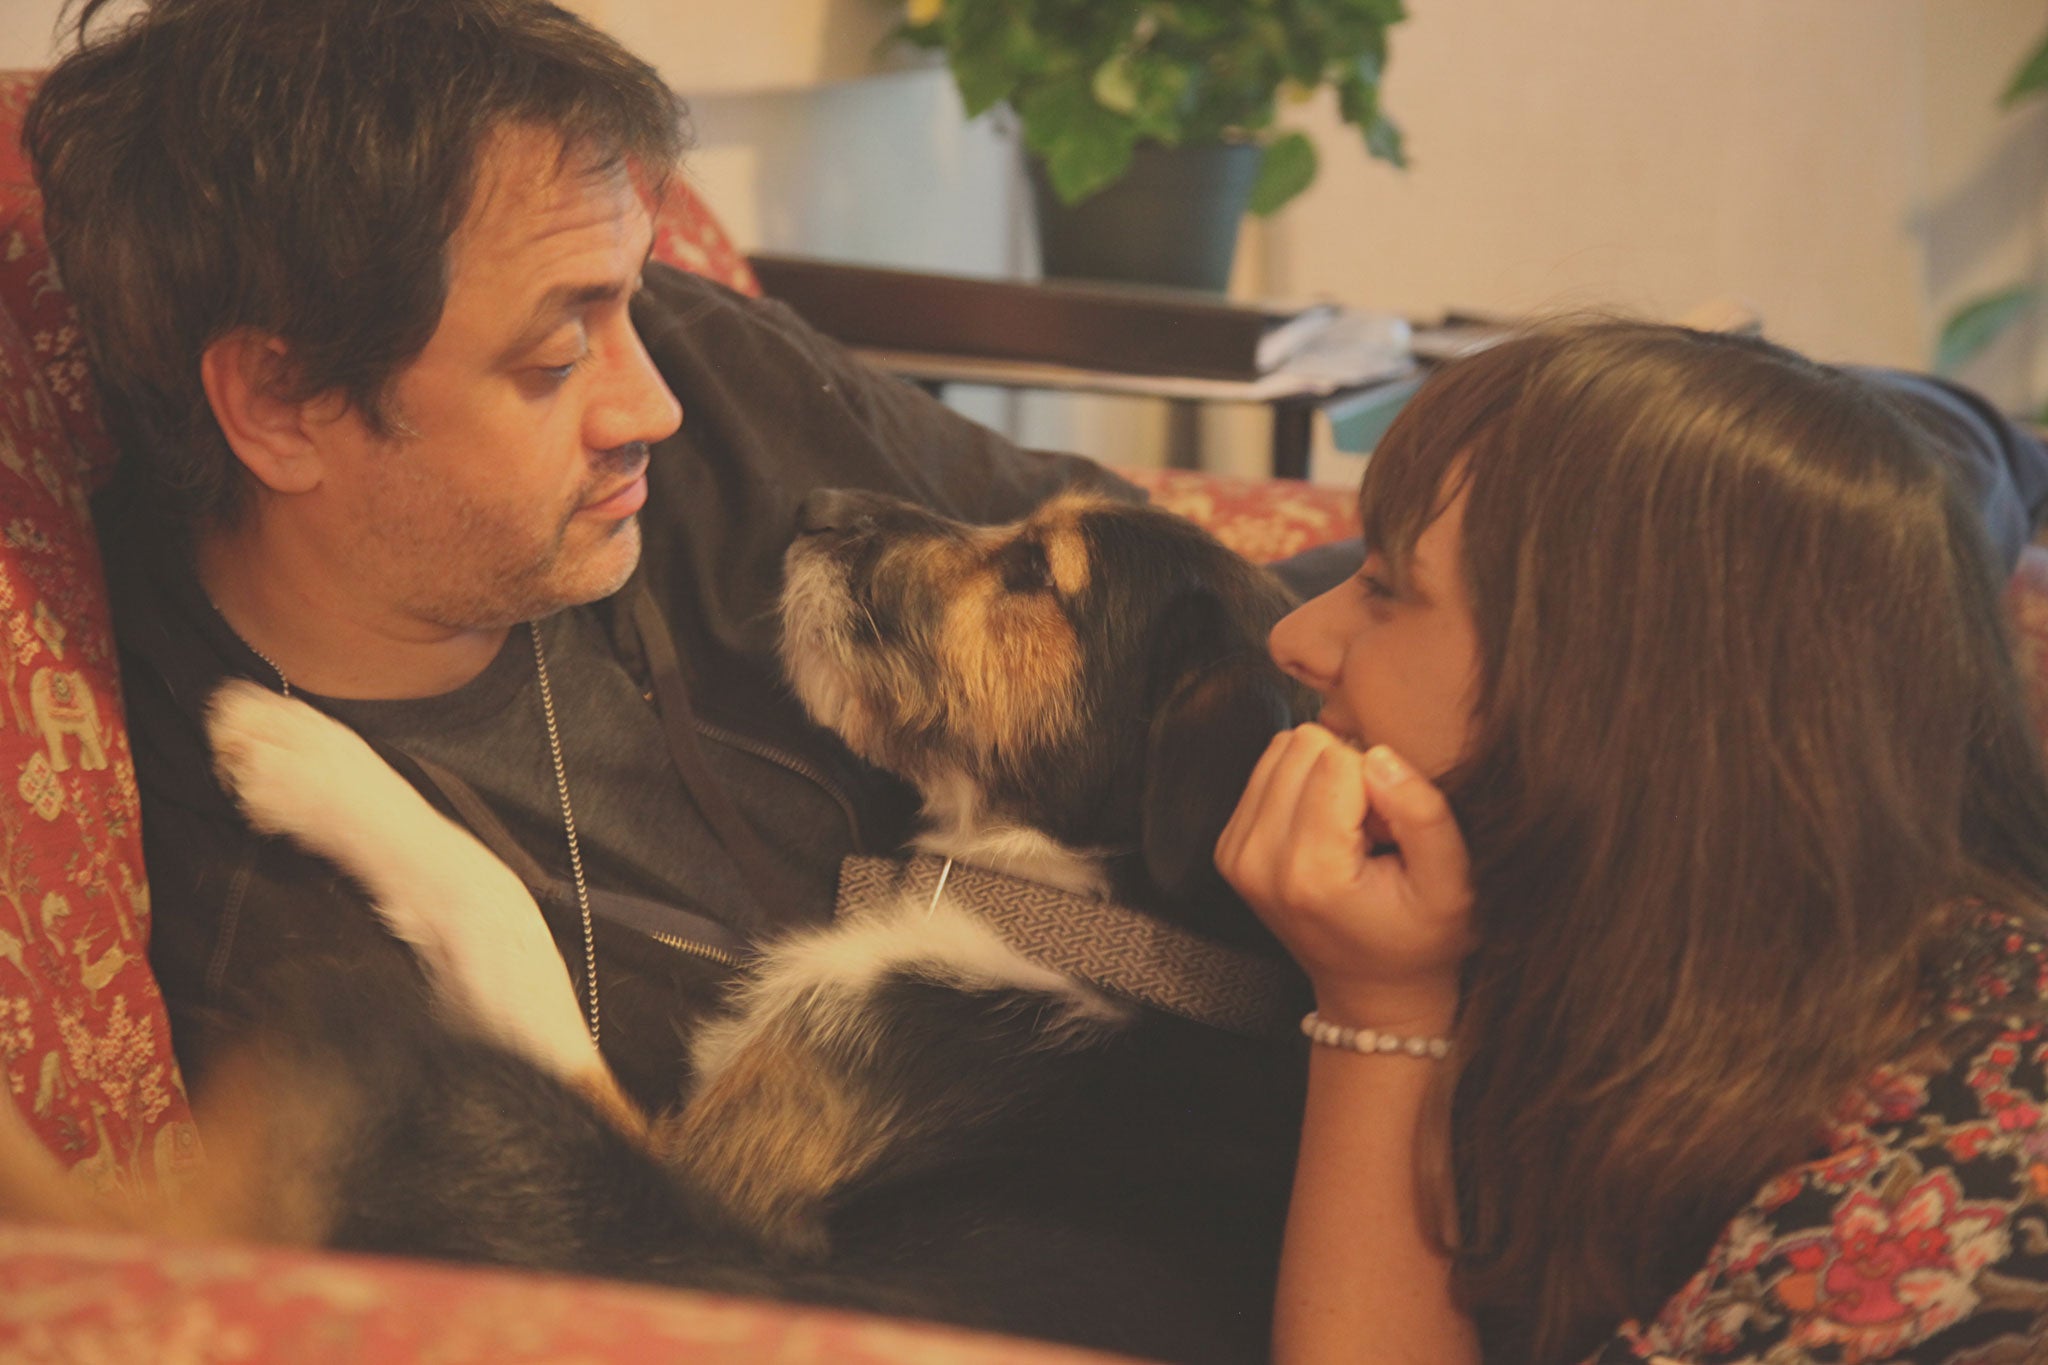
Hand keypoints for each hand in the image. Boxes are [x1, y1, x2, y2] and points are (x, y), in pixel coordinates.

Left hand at [1215, 724, 1474, 1031]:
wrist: (1371, 989)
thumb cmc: (1419, 941)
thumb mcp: (1451, 885)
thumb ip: (1423, 814)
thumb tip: (1379, 756)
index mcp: (1308, 870)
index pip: (1339, 759)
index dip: (1379, 784)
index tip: (1388, 832)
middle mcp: (1257, 858)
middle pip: (1303, 745)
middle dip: (1347, 775)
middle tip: (1369, 832)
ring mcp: (1235, 853)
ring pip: (1281, 750)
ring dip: (1324, 780)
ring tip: (1349, 834)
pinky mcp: (1228, 847)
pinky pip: (1267, 772)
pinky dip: (1302, 790)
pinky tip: (1327, 835)